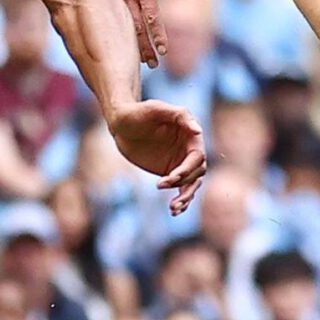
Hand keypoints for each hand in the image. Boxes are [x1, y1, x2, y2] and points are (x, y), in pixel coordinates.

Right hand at [91, 0, 179, 63]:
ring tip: (140, 60)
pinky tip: (126, 42)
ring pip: (126, 25)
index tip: (163, 52)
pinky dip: (123, 32)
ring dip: (134, 44)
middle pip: (138, 28)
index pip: (152, 18)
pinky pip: (116, 17)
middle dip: (145, 48)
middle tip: (152, 65)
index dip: (158, 36)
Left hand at [106, 98, 206, 213]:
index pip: (198, 156)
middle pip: (197, 173)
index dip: (187, 169)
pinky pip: (181, 189)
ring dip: (186, 198)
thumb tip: (198, 131)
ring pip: (192, 184)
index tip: (170, 177)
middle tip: (162, 186)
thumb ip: (179, 116)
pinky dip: (181, 201)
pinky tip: (174, 211)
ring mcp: (180, 162)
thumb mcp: (156, 109)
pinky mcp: (171, 173)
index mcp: (190, 134)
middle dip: (184, 184)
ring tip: (173, 208)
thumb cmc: (138, 112)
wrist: (121, 123)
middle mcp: (189, 149)